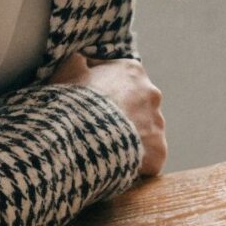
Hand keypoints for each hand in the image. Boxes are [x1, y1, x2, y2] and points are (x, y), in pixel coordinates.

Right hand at [52, 53, 166, 177]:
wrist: (80, 135)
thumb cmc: (72, 101)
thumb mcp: (67, 71)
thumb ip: (79, 62)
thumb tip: (82, 60)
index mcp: (132, 71)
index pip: (122, 78)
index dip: (105, 92)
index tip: (92, 104)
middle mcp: (152, 94)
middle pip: (138, 105)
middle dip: (122, 115)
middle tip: (99, 128)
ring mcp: (158, 124)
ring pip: (146, 132)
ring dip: (131, 138)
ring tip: (106, 149)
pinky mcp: (158, 152)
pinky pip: (149, 158)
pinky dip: (135, 162)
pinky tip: (116, 165)